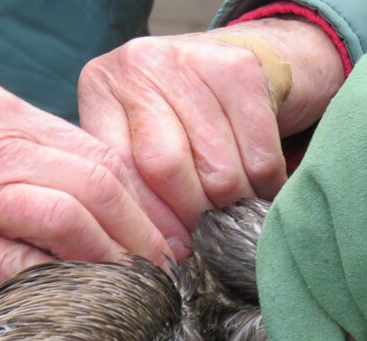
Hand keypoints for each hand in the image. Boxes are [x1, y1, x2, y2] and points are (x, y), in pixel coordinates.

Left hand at [78, 18, 343, 254]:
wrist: (245, 60)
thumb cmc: (182, 116)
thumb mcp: (137, 138)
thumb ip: (131, 185)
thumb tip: (148, 255)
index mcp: (102, 87)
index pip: (119, 169)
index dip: (146, 220)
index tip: (167, 253)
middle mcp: (139, 65)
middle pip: (165, 168)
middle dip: (190, 216)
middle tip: (202, 236)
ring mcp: (191, 61)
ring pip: (218, 171)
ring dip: (232, 208)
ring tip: (231, 212)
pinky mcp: (241, 70)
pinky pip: (259, 160)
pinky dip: (265, 189)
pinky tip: (259, 188)